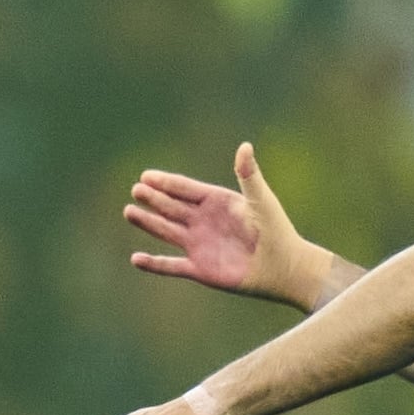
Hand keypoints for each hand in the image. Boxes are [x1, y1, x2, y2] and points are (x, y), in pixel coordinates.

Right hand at [128, 142, 320, 308]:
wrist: (284, 267)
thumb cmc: (276, 231)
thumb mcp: (261, 200)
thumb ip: (248, 175)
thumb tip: (244, 146)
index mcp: (216, 202)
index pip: (186, 189)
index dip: (166, 182)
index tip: (147, 176)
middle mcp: (203, 222)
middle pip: (171, 207)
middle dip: (153, 198)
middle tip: (136, 190)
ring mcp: (198, 245)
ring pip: (166, 231)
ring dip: (148, 222)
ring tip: (129, 211)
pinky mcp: (199, 268)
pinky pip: (171, 265)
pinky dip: (153, 264)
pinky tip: (136, 259)